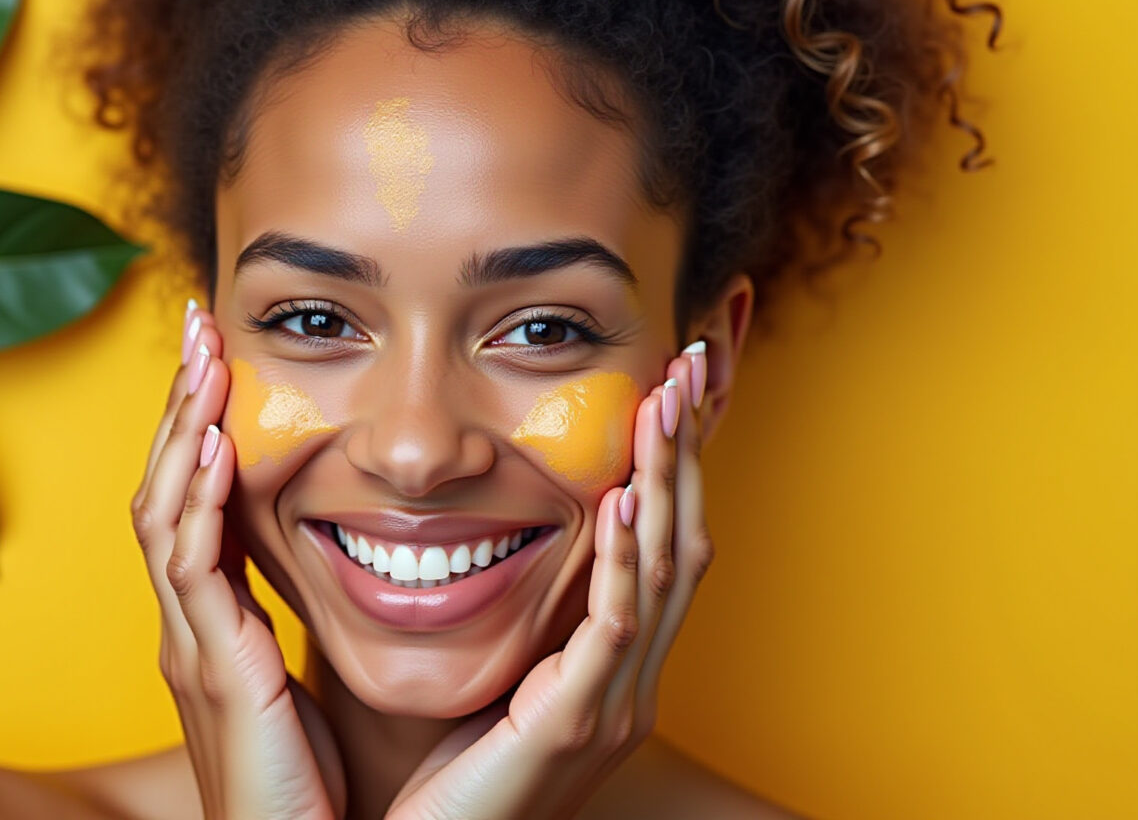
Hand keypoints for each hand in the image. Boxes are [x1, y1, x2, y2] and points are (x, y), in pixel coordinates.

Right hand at [130, 303, 346, 819]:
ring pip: (165, 513)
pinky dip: (201, 501)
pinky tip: (222, 446)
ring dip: (186, 430)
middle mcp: (189, 625)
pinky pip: (193, 568)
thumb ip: (296, 628)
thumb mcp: (300, 687)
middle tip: (201, 327)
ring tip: (206, 358)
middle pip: (165, 489)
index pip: (196, 503)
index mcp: (212, 624)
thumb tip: (347, 570)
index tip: (223, 361)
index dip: (204, 429)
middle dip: (184, 405)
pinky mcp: (212, 671)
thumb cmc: (310, 789)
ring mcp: (190, 645)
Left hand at [384, 344, 713, 819]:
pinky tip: (625, 498)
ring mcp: (614, 706)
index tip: (669, 386)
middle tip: (689, 364)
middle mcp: (631, 683)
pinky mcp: (575, 725)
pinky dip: (625, 561)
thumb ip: (525, 617)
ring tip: (665, 402)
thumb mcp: (499, 677)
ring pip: (663, 573)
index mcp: (615, 668)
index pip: (661, 544)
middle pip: (684, 542)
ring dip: (667, 480)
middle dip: (687, 451)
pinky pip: (614, 629)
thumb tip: (505, 534)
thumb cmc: (449, 774)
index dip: (672, 463)